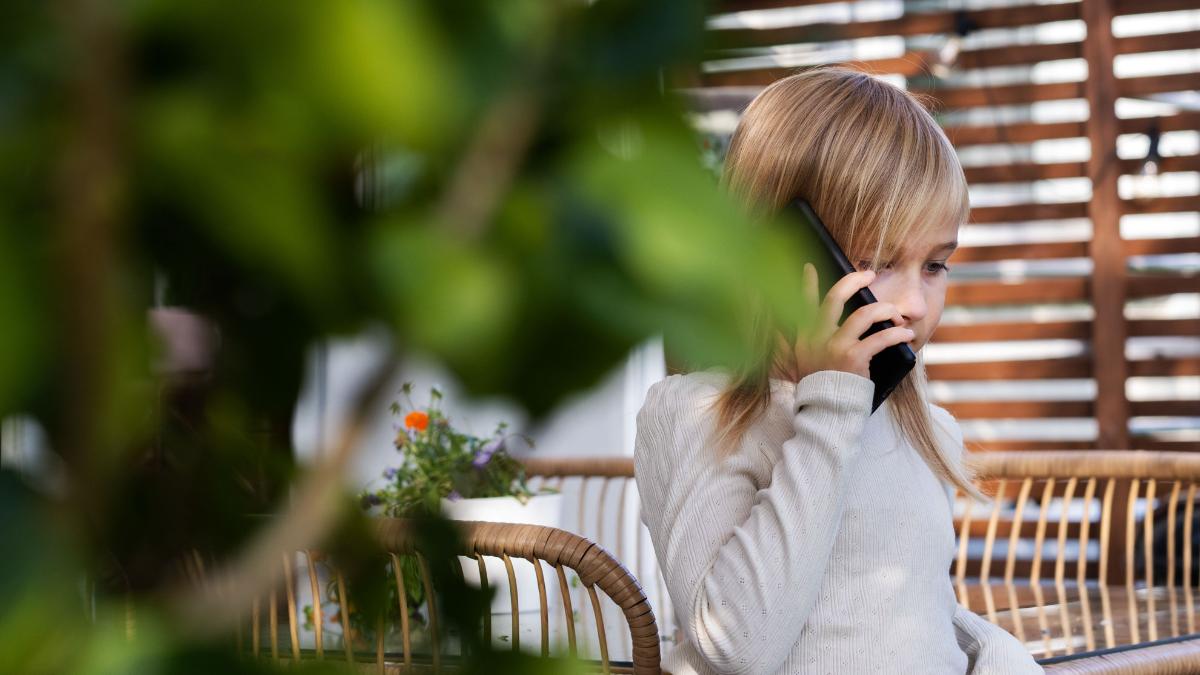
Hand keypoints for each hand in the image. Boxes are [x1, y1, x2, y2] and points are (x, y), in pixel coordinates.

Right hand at [773, 263, 914, 380]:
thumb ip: (810, 346)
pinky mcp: (853, 358)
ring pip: (865, 314)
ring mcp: (835, 347)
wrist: (827, 414)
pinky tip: (905, 334)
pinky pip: (881, 337)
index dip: (807, 283)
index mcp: (805, 338)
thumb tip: (824, 328)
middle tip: (869, 275)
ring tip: (896, 316)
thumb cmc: (823, 390)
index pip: (804, 303)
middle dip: (855, 280)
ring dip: (886, 310)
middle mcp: (817, 338)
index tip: (810, 266)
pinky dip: (897, 333)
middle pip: (835, 297)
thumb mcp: (806, 365)